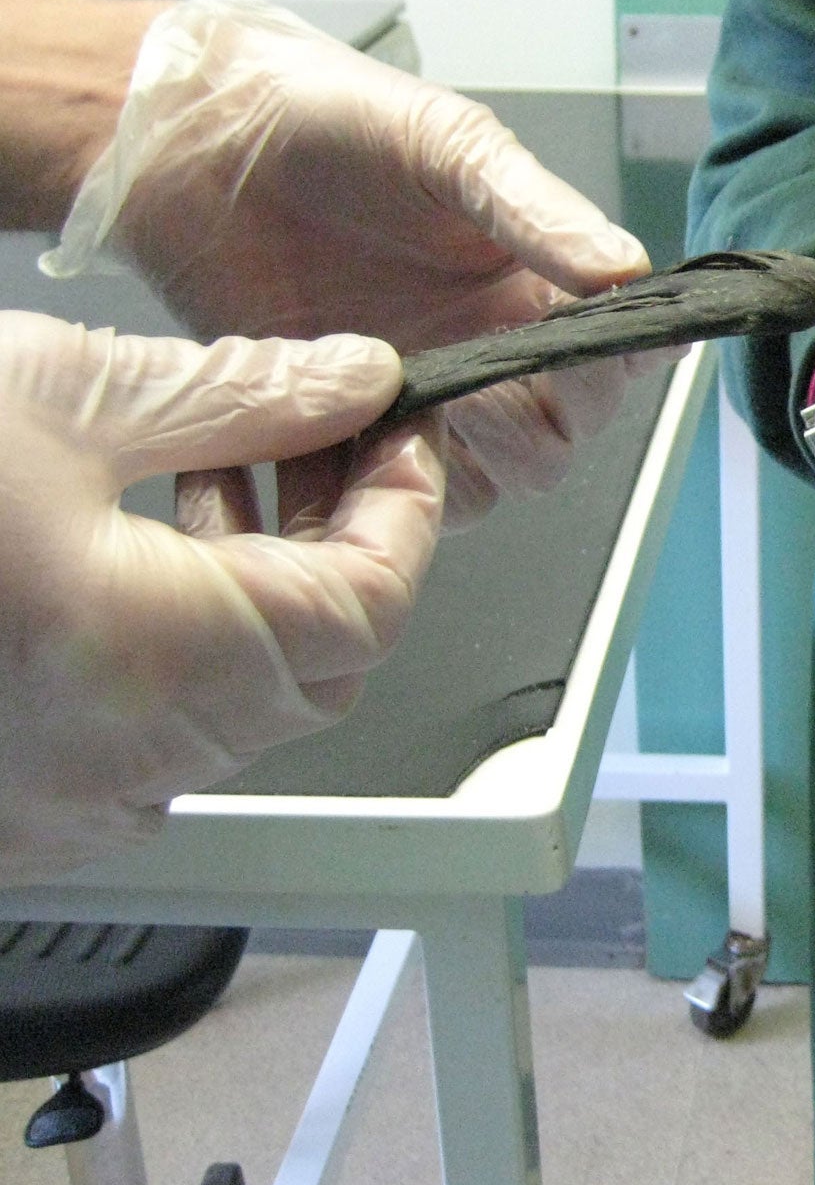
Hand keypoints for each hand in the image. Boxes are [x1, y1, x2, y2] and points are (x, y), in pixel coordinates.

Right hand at [0, 311, 442, 883]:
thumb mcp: (60, 390)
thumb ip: (238, 393)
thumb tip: (355, 381)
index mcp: (161, 663)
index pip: (373, 604)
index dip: (404, 508)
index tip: (395, 433)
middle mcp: (124, 762)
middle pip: (315, 663)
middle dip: (332, 545)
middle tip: (308, 441)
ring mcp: (60, 800)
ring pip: (230, 703)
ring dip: (249, 590)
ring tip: (201, 469)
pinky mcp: (9, 803)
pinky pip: (138, 735)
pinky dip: (167, 643)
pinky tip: (117, 549)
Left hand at [41, 0, 655, 526]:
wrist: (200, 132)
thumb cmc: (332, 118)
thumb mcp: (453, 144)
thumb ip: (540, 210)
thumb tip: (630, 267)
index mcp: (528, 290)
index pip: (609, 363)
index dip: (618, 369)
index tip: (609, 347)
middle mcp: (481, 355)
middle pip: (554, 442)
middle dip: (539, 423)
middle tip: (492, 378)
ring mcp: (408, 398)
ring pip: (478, 483)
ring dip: (461, 462)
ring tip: (416, 408)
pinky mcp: (331, 427)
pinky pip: (377, 495)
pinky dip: (375, 489)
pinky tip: (352, 436)